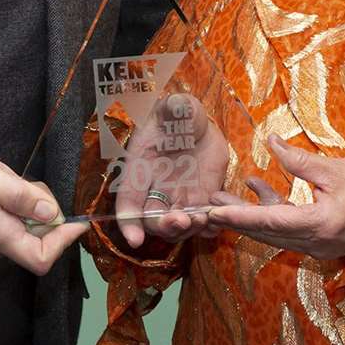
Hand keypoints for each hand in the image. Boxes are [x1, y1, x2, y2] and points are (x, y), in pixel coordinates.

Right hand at [0, 136, 85, 274]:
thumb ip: (18, 195)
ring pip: (25, 226)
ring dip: (26, 201)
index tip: (76, 217)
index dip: (64, 240)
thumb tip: (52, 213)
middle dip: (43, 209)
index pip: (41, 258)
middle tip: (22, 180)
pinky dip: (13, 201)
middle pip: (38, 239)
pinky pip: (10, 220)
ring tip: (1, 177)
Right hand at [112, 92, 229, 248]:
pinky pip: (203, 222)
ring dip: (188, 229)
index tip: (135, 240)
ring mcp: (180, 197)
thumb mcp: (176, 106)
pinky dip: (209, 228)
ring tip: (200, 220)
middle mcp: (157, 189)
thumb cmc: (177, 113)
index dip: (129, 222)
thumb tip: (177, 104)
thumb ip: (175, 107)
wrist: (196, 124)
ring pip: (179, 226)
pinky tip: (216, 223)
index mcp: (141, 169)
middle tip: (180, 220)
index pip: (128, 201)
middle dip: (164, 226)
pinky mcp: (203, 198)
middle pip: (153, 220)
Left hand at [207, 137, 344, 259]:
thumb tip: (269, 141)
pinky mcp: (322, 242)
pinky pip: (289, 229)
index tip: (211, 213)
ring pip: (275, 232)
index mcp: (319, 225)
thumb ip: (298, 160)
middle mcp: (315, 243)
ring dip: (250, 214)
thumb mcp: (336, 169)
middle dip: (234, 218)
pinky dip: (273, 212)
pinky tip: (258, 188)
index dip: (237, 217)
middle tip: (203, 205)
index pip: (268, 223)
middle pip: (265, 232)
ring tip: (221, 197)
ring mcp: (319, 246)